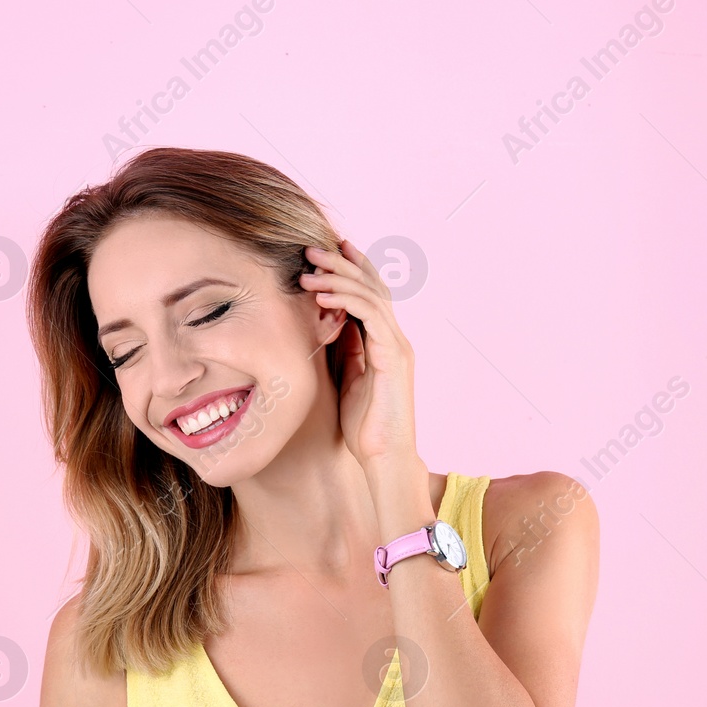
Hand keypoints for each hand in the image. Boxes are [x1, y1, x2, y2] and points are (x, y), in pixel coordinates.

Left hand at [299, 240, 419, 470]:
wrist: (385, 458)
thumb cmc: (365, 426)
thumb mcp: (349, 379)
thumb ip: (346, 350)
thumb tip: (331, 324)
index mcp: (385, 342)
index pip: (371, 293)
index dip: (352, 268)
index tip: (327, 249)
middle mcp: (395, 338)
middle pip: (372, 286)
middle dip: (342, 263)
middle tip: (312, 249)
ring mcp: (397, 346)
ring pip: (371, 296)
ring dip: (339, 278)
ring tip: (309, 270)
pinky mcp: (394, 358)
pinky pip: (371, 318)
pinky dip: (348, 302)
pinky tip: (323, 297)